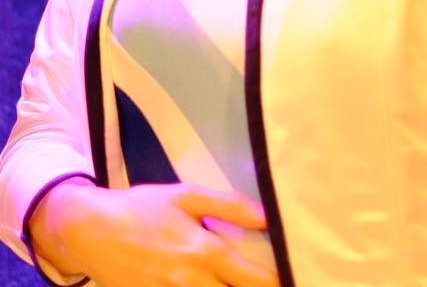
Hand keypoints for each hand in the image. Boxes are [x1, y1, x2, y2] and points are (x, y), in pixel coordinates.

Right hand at [28, 179, 279, 286]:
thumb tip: (268, 216)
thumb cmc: (143, 208)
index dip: (273, 284)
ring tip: (239, 285)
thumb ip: (230, 206)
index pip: (249, 279)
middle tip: (275, 285)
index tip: (290, 282)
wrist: (89, 231)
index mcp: (203, 252)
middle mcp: (187, 282)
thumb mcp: (188, 196)